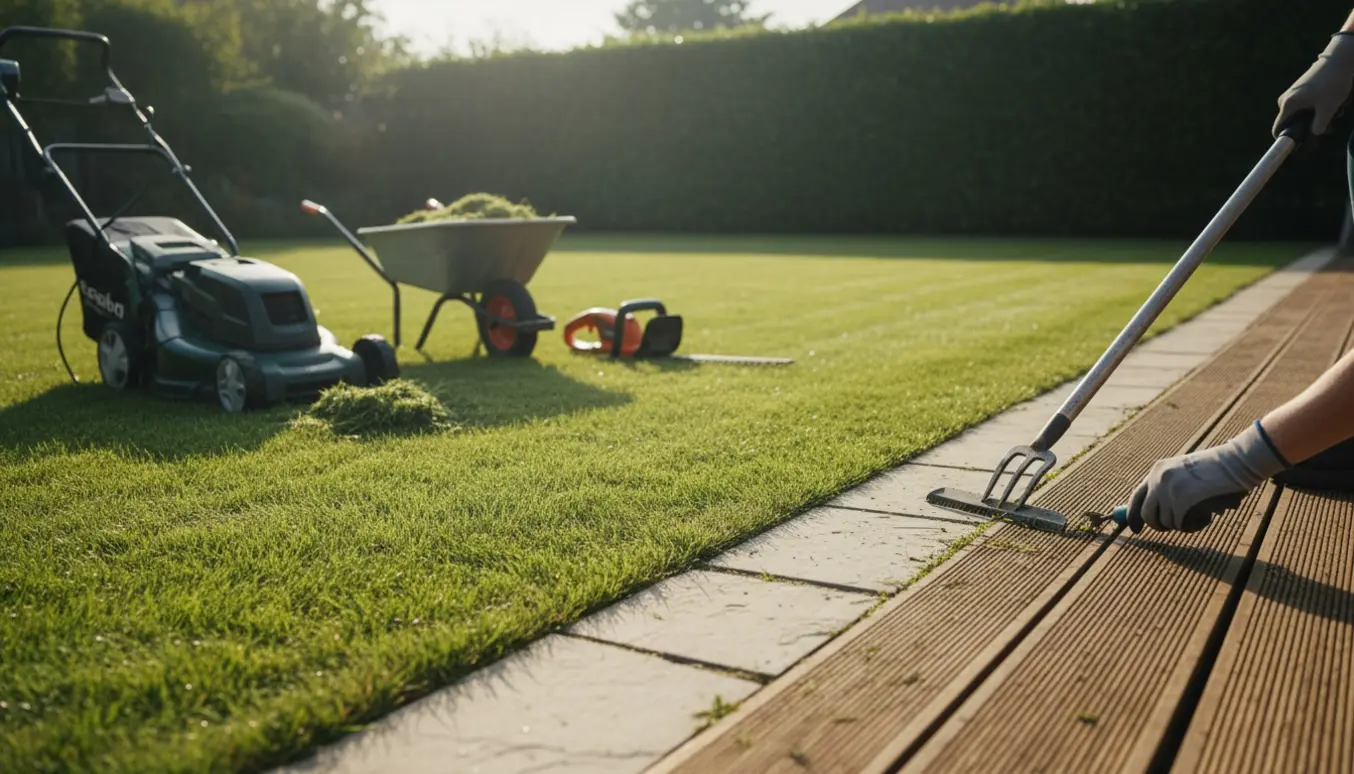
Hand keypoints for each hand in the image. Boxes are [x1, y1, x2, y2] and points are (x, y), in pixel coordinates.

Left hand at [1127, 422, 1287, 532]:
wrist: (1236, 462)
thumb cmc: (1217, 470)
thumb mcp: (1185, 474)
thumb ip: (1168, 489)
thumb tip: (1152, 517)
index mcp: (1158, 470)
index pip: (1136, 497)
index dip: (1133, 515)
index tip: (1135, 529)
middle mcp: (1158, 479)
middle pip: (1147, 515)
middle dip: (1159, 525)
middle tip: (1176, 526)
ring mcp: (1168, 490)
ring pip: (1166, 522)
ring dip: (1182, 524)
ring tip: (1200, 514)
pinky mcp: (1181, 501)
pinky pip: (1180, 525)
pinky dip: (1193, 525)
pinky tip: (1207, 515)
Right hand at [1274, 34, 1353, 137]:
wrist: (1339, 59)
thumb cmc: (1332, 83)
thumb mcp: (1328, 109)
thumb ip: (1318, 127)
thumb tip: (1313, 137)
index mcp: (1288, 105)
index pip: (1278, 130)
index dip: (1289, 140)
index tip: (1302, 144)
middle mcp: (1286, 100)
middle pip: (1293, 123)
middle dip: (1310, 127)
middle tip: (1330, 125)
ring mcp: (1293, 94)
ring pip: (1302, 114)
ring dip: (1318, 117)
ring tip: (1334, 110)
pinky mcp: (1301, 89)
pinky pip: (1306, 106)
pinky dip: (1319, 108)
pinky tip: (1332, 102)